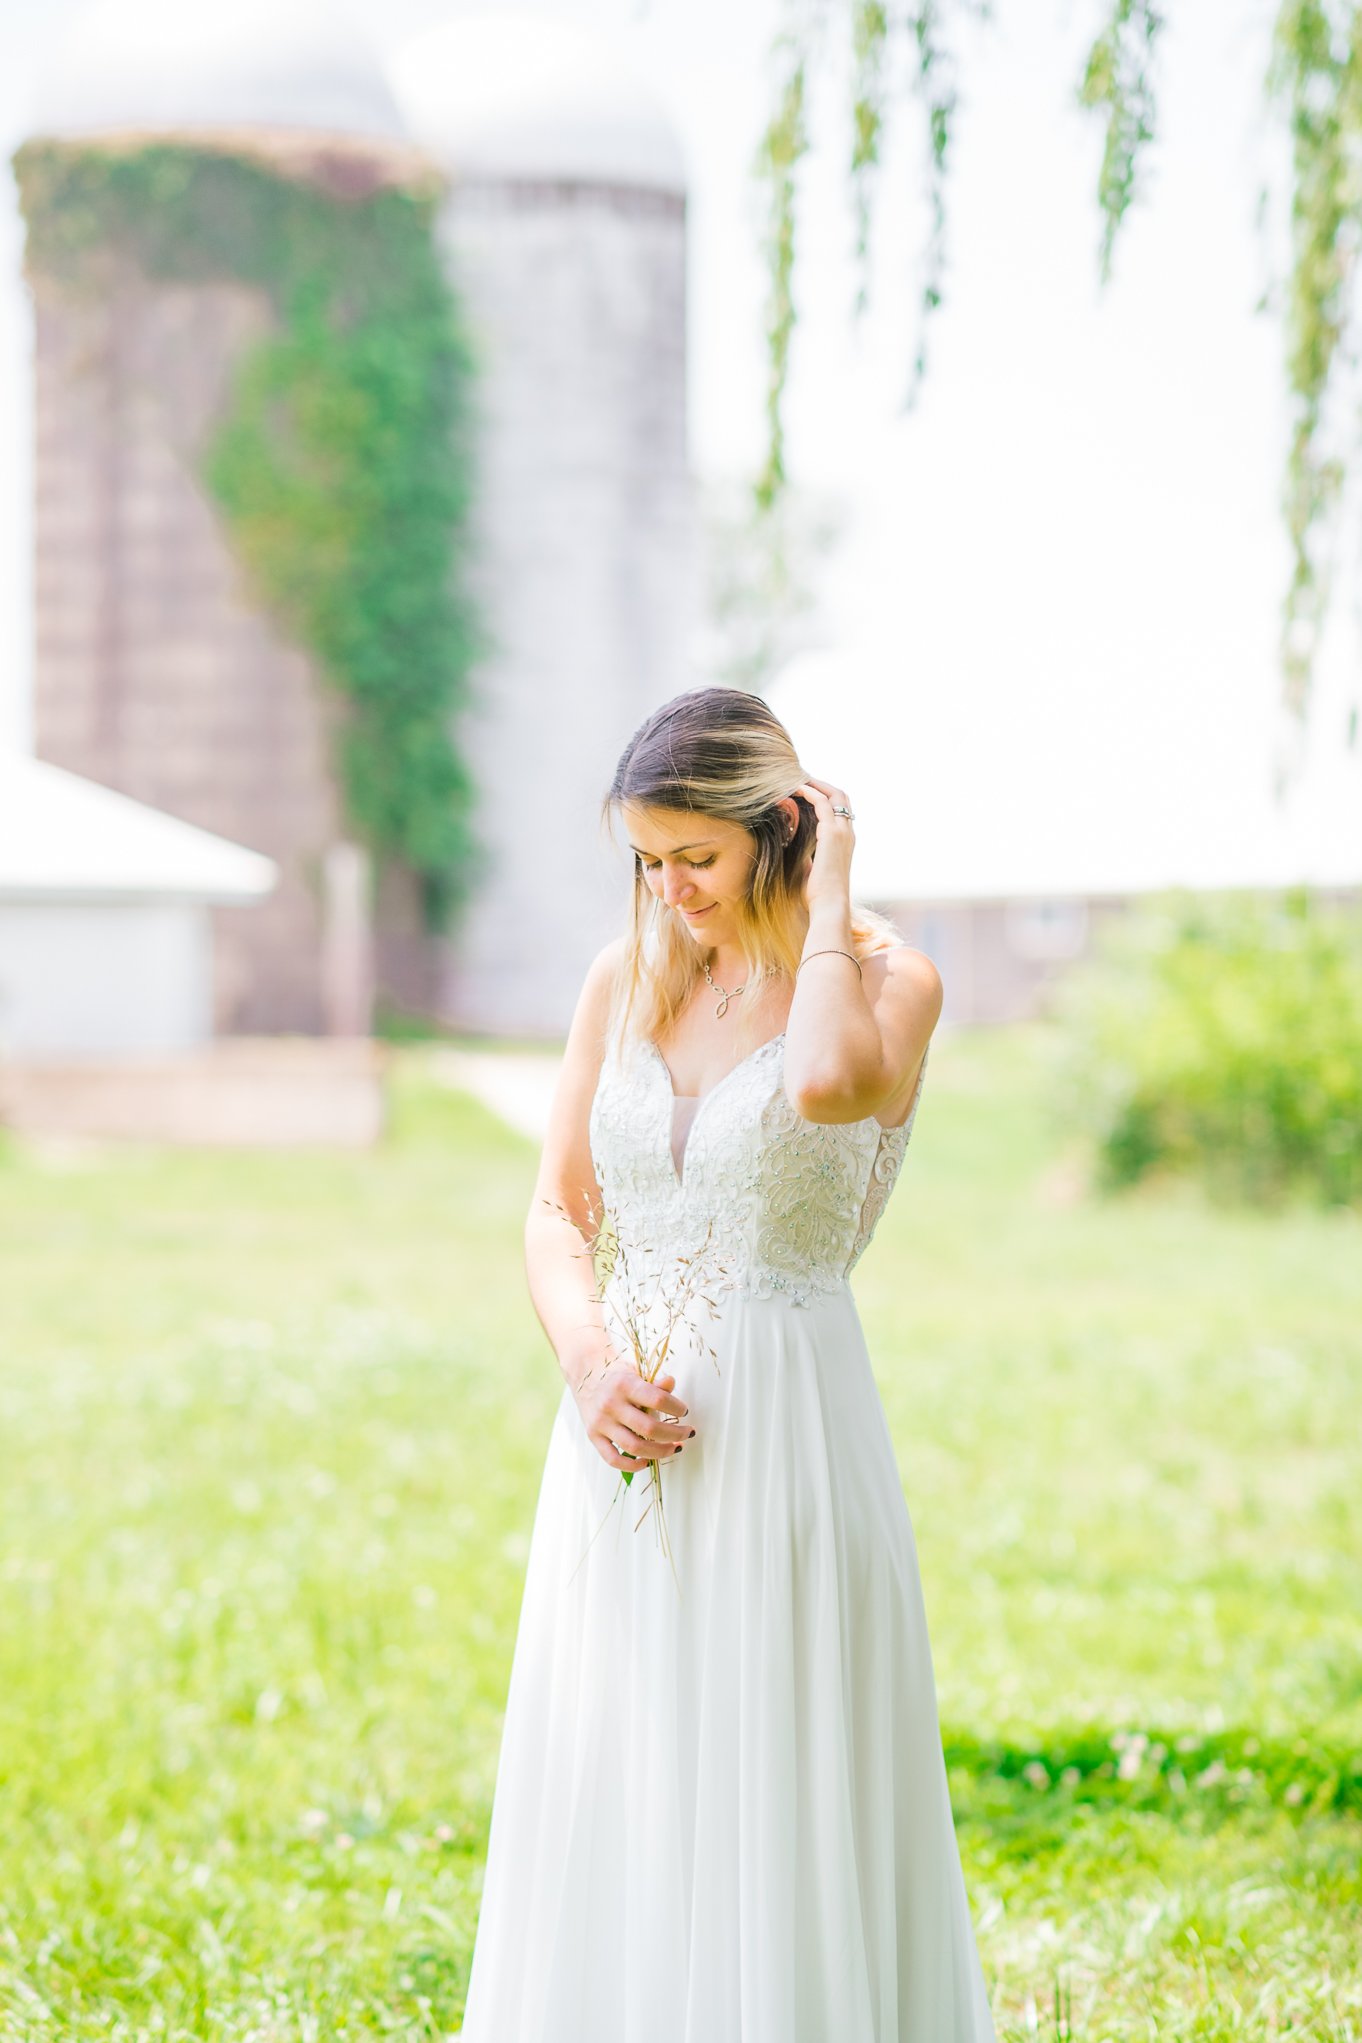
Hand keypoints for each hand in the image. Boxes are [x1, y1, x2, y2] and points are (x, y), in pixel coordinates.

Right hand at [572, 1364, 695, 1472]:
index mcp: (625, 1385)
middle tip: (687, 1433)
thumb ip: (653, 1382)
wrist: (585, 1375)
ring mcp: (601, 1423)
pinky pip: (613, 1459)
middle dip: (674, 1434)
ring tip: (675, 1448)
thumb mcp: (635, 1372)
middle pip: (649, 1428)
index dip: (676, 1407)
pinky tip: (647, 1462)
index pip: (657, 1399)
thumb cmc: (617, 1375)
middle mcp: (611, 1404)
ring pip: (634, 1447)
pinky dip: (632, 1465)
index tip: (684, 1411)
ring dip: (660, 1451)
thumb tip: (671, 1383)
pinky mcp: (593, 1437)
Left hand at [792, 777, 855, 916]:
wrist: (829, 906)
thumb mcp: (809, 869)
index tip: (807, 790)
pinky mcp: (832, 833)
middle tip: (802, 779)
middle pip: (841, 796)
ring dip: (815, 784)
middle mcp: (848, 833)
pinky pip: (822, 804)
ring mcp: (842, 832)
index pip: (841, 809)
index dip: (826, 796)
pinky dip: (809, 792)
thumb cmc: (818, 895)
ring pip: (834, 795)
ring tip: (797, 778)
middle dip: (822, 784)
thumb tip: (790, 848)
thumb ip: (804, 855)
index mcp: (845, 841)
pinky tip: (795, 789)